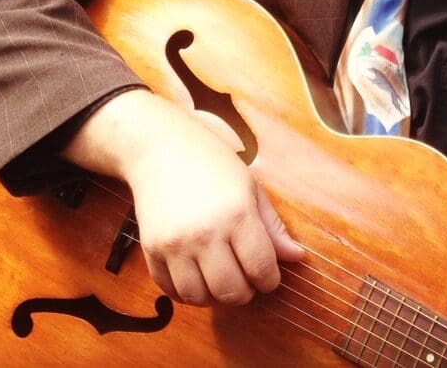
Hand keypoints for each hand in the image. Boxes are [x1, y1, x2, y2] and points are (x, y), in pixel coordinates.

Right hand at [63, 89, 304, 305]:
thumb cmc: (212, 163)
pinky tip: (197, 275)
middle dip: (245, 293)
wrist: (161, 148)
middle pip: (231, 292)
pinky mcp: (151, 249)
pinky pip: (171, 290)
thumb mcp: (251, 187)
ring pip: (199, 297)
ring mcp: (175, 244)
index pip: (261, 269)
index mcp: (237, 215)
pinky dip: (187, 291)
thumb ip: (273, 227)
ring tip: (222, 278)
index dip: (270, 280)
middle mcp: (205, 234)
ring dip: (215, 296)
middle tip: (247, 280)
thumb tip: (296, 257)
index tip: (269, 276)